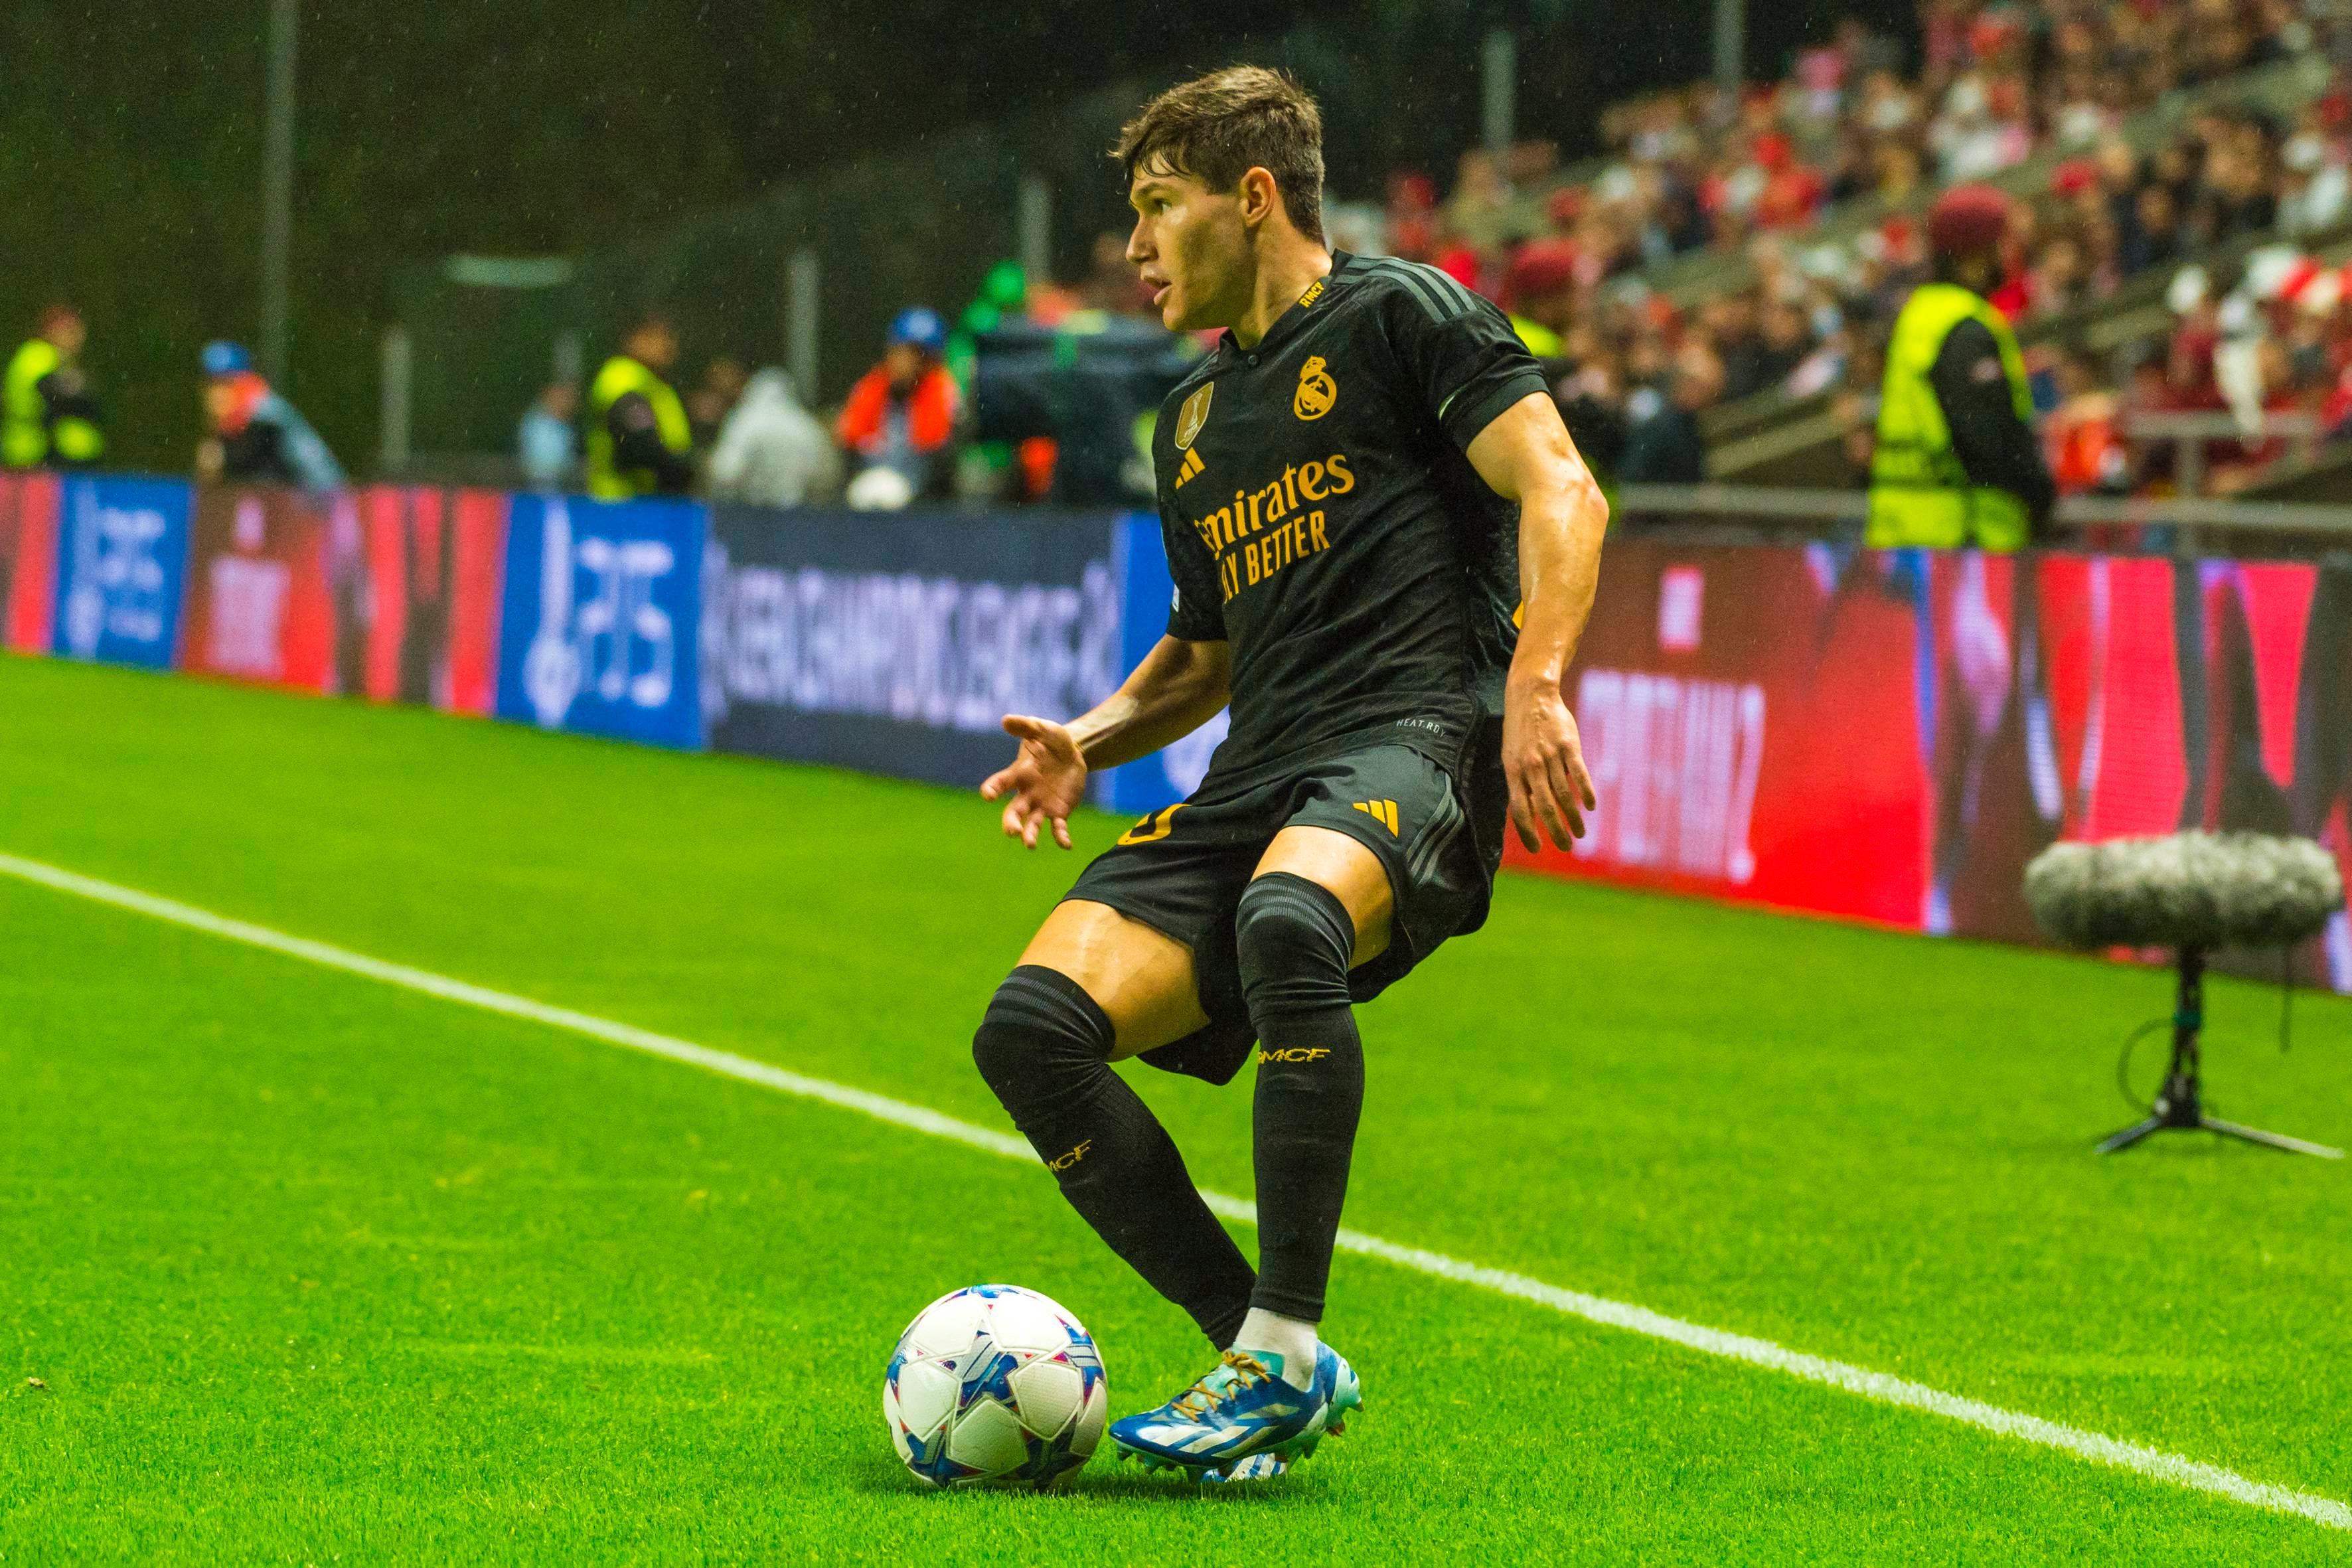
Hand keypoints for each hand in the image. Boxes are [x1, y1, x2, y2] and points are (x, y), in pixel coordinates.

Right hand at [980, 715, 1087, 849]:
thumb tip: (1006, 720)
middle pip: (1014, 812)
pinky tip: (1066, 845)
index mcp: (1019, 774)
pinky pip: (1058, 829)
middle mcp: (1026, 793)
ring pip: (1032, 824)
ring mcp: (1042, 805)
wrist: (1074, 751)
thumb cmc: (1053, 740)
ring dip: (1029, 835)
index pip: (1001, 783)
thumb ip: (1026, 726)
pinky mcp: (1059, 812)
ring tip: (1029, 845)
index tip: (987, 795)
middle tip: (1012, 832)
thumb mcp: (1042, 728)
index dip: (992, 789)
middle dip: (1011, 823)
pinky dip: (1060, 838)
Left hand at [1502, 683, 1596, 852]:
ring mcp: (1550, 755)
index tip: (1537, 849)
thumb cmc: (1520, 732)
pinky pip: (1579, 774)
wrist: (1531, 696)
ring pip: (1563, 794)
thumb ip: (1521, 784)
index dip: (1528, 832)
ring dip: (1573, 818)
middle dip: (1555, 831)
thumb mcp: (1512, 758)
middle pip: (1544, 807)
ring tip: (1580, 833)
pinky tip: (1590, 807)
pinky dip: (1586, 792)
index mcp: (1513, 771)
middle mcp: (1531, 766)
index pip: (1519, 809)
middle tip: (1565, 847)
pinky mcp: (1569, 745)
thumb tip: (1528, 814)